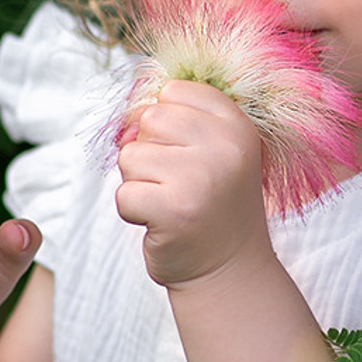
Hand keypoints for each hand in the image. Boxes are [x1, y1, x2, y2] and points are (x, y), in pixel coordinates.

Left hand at [114, 81, 271, 288]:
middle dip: (150, 153)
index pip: (174, 91)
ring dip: (140, 183)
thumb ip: (180, 120)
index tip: (189, 155)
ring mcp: (200, 178)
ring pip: (130, 156)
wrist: (230, 270)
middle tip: (177, 185)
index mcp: (237, 125)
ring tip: (171, 203)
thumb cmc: (212, 206)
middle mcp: (225, 147)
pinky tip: (161, 223)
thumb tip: (129, 115)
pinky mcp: (173, 211)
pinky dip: (133, 212)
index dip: (167, 125)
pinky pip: (124, 194)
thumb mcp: (214, 152)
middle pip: (149, 120)